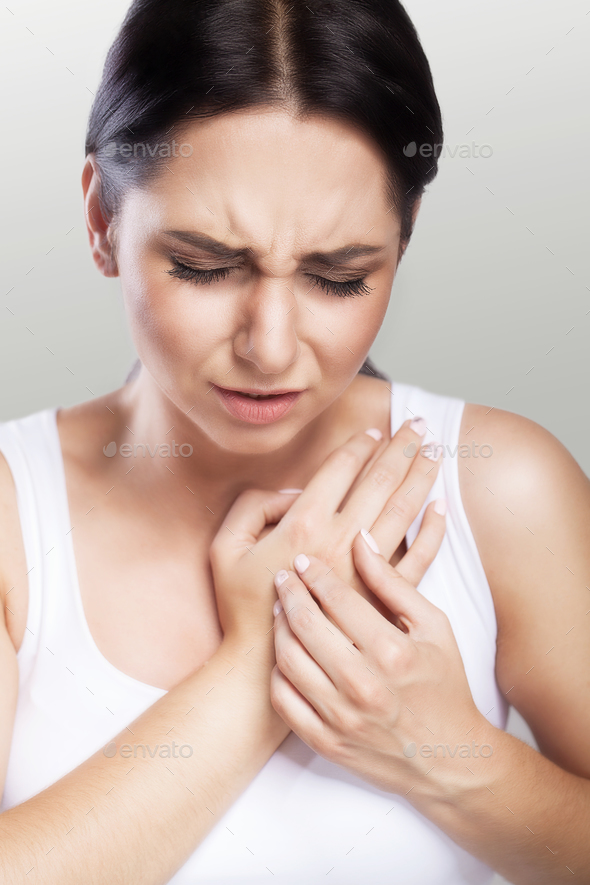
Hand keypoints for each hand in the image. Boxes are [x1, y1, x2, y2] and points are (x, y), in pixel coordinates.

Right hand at [210, 417, 439, 641]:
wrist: (264, 667)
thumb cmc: (241, 607)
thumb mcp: (224, 548)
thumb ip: (251, 507)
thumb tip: (292, 493)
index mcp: (303, 525)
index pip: (341, 471)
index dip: (359, 446)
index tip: (374, 430)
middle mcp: (340, 541)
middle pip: (380, 482)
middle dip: (402, 447)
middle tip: (420, 423)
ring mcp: (365, 570)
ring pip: (403, 511)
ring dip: (421, 476)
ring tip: (436, 450)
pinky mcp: (381, 598)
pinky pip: (417, 557)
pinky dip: (432, 531)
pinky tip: (440, 509)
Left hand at [269, 518, 484, 795]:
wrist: (449, 759)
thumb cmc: (445, 685)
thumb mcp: (434, 626)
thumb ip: (393, 582)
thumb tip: (361, 540)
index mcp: (392, 651)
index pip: (337, 598)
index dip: (314, 573)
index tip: (302, 560)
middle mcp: (362, 684)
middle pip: (305, 625)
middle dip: (289, 592)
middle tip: (282, 577)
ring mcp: (341, 717)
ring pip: (288, 659)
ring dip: (278, 628)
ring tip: (280, 609)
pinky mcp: (326, 742)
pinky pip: (283, 700)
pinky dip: (277, 672)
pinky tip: (283, 653)